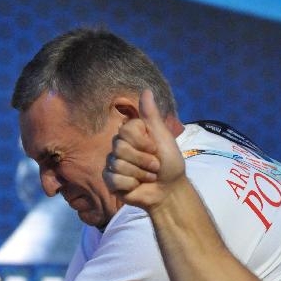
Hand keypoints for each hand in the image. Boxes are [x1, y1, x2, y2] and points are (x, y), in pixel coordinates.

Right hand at [104, 89, 186, 210]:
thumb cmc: (170, 163)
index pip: (125, 131)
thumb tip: (146, 90)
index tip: (155, 148)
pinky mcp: (110, 180)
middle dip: (143, 160)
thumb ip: (151, 115)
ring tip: (149, 177)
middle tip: (155, 166)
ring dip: (140, 174)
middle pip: (120, 148)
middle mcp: (119, 147)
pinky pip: (113, 179)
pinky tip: (136, 186)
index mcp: (130, 134)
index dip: (143, 142)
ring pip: (118, 164)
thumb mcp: (163, 137)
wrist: (169, 190)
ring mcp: (113, 163)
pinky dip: (130, 184)